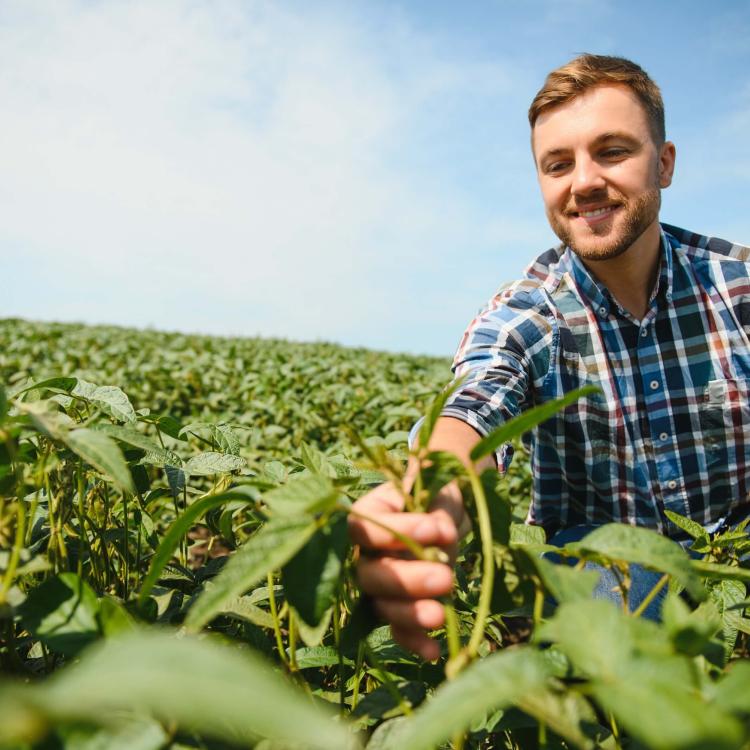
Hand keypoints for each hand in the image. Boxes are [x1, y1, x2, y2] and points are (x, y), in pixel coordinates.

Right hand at [348, 480, 464, 659]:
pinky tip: (433, 652)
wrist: (444, 512)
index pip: (365, 526)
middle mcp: (364, 552)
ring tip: (440, 616)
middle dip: (406, 580)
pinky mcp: (395, 607)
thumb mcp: (438, 486)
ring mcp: (377, 583)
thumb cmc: (435, 492)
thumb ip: (437, 503)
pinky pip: (397, 628)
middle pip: (369, 574)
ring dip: (408, 614)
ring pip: (380, 604)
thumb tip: (440, 532)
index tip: (436, 528)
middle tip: (445, 578)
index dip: (396, 530)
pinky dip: (413, 641)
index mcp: (367, 514)